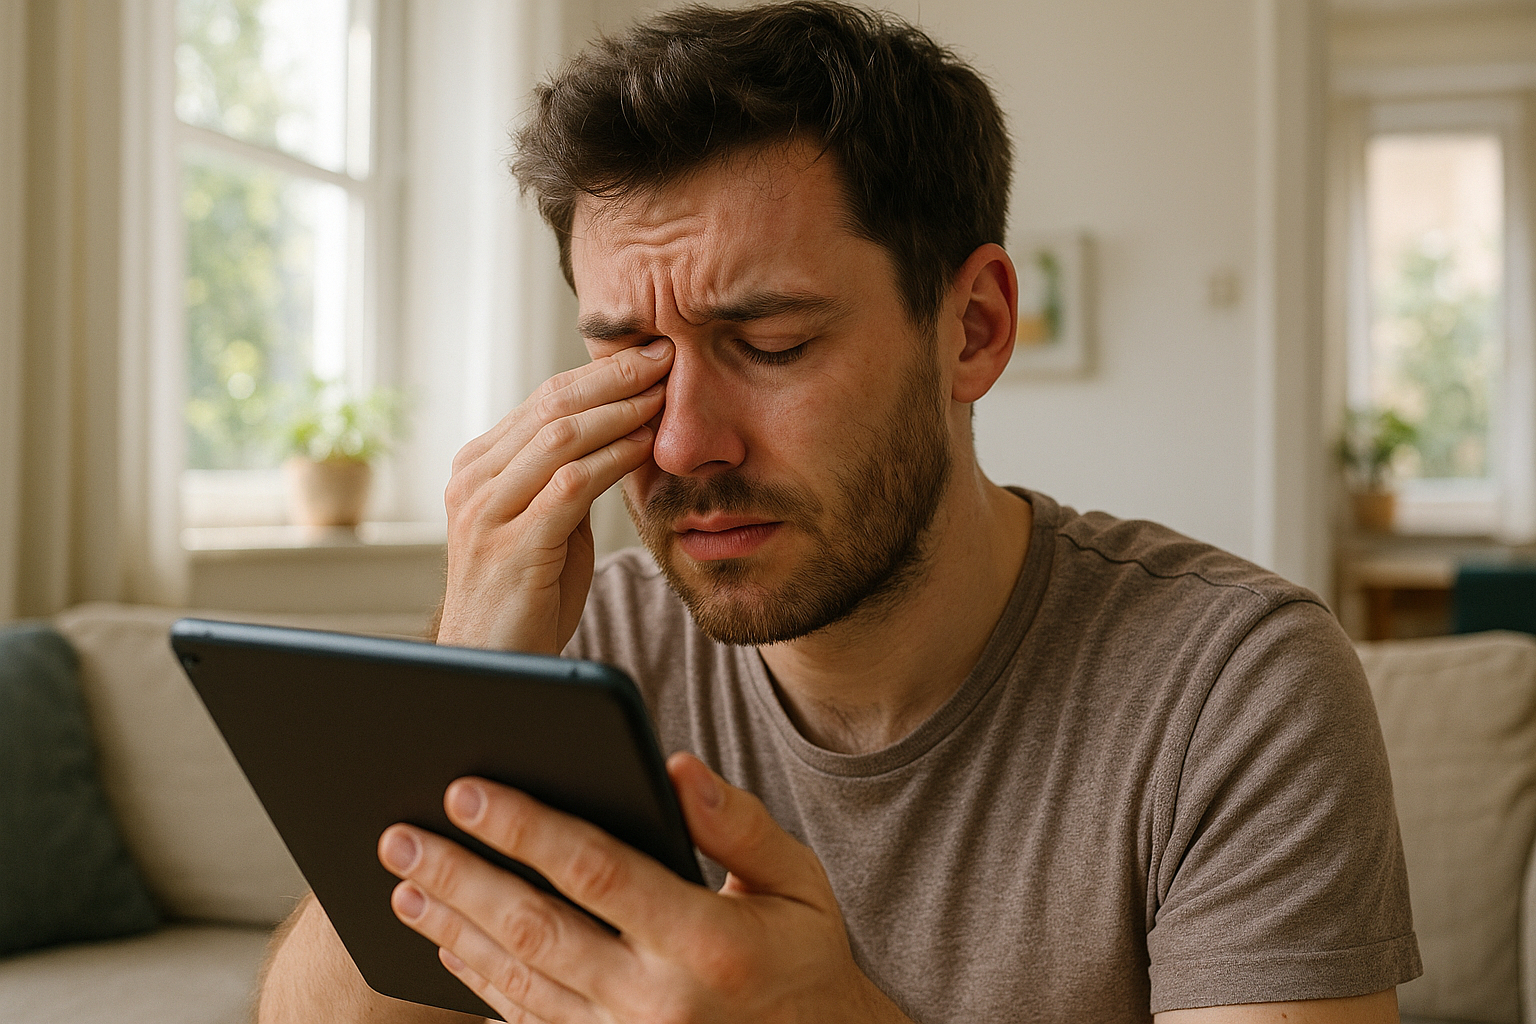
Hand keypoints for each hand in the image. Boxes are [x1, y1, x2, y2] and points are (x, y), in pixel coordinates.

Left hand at [378, 753, 915, 1023]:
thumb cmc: (803, 960)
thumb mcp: (798, 884)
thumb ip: (738, 825)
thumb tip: (676, 767)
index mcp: (706, 941)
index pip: (596, 870)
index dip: (525, 827)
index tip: (467, 790)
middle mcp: (657, 1000)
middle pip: (535, 927)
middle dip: (460, 875)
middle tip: (400, 834)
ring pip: (516, 979)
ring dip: (452, 929)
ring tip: (403, 883)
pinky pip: (527, 1020)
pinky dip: (477, 981)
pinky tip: (445, 944)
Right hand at [437, 341, 672, 652]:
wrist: (494, 665)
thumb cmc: (526, 596)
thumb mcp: (545, 524)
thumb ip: (567, 479)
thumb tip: (621, 432)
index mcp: (479, 467)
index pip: (544, 399)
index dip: (600, 372)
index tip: (650, 354)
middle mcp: (474, 480)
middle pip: (551, 405)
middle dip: (614, 376)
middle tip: (664, 355)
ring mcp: (487, 512)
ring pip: (559, 436)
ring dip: (620, 410)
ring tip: (664, 392)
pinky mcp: (512, 545)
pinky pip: (570, 485)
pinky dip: (613, 459)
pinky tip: (646, 446)